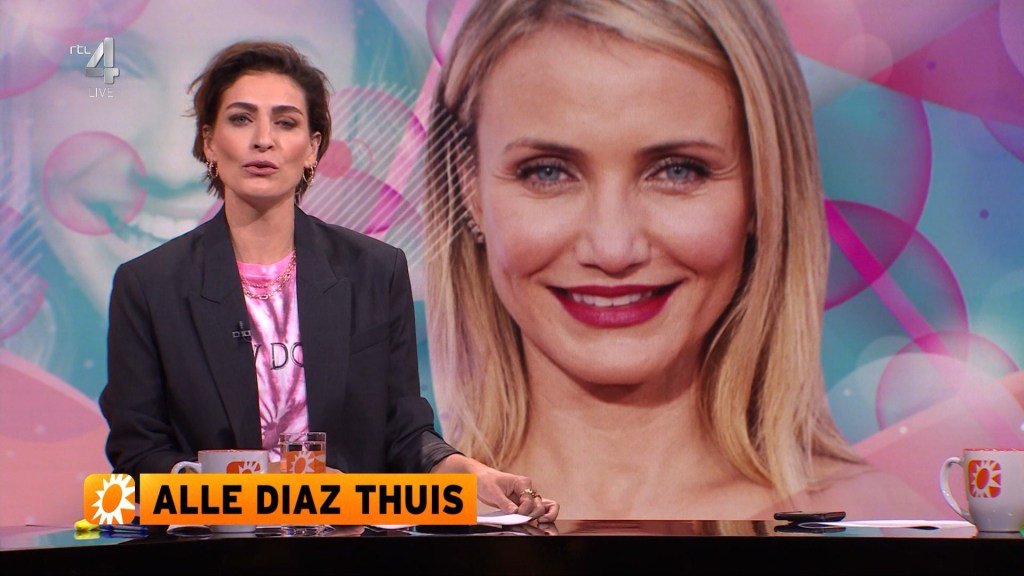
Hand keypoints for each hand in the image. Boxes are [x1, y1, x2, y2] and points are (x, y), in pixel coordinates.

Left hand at [432, 454, 558, 522]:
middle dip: (536, 514)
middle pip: (542, 505)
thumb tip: (516, 513)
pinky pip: (533, 509)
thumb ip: (504, 502)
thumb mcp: (491, 491)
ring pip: (541, 507)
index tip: (518, 514)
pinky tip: (536, 522)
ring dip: (539, 516)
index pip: (535, 500)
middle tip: (521, 518)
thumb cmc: (482, 479)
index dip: (528, 510)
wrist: (474, 475)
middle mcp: (526, 489)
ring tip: (532, 523)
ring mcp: (523, 495)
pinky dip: (536, 515)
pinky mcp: (518, 501)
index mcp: (522, 483)